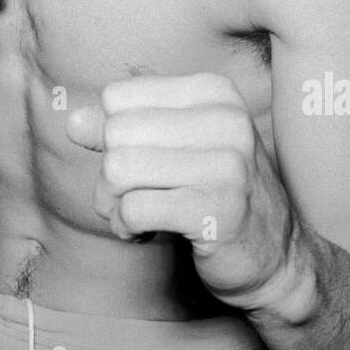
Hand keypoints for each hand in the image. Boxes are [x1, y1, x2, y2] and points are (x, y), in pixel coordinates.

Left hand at [66, 72, 302, 313]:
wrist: (275, 257)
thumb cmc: (214, 195)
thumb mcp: (171, 149)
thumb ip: (121, 129)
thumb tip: (74, 121)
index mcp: (214, 92)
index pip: (117, 97)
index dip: (111, 135)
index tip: (138, 162)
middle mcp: (226, 120)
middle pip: (114, 133)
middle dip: (108, 175)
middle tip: (130, 198)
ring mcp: (228, 165)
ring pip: (117, 169)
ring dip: (113, 204)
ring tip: (136, 216)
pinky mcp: (218, 210)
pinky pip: (132, 209)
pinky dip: (126, 227)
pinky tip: (149, 233)